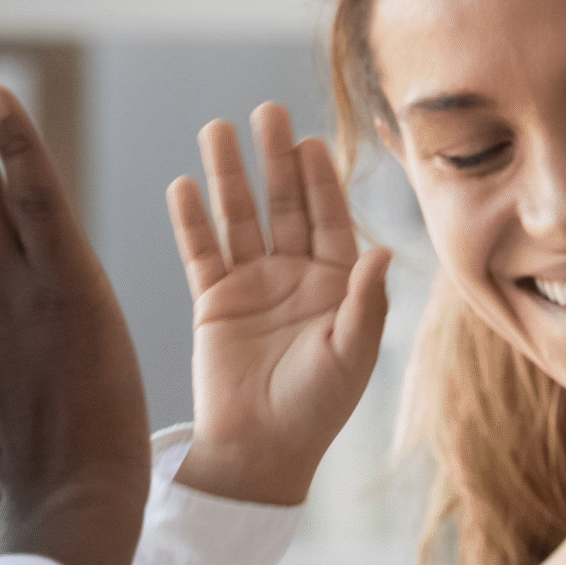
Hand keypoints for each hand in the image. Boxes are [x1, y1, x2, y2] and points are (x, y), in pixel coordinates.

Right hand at [168, 103, 390, 505]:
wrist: (260, 452)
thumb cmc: (315, 409)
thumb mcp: (350, 356)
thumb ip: (365, 302)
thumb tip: (381, 252)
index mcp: (336, 285)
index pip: (329, 219)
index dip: (320, 180)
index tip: (311, 141)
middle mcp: (295, 276)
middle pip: (284, 206)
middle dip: (275, 161)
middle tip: (267, 112)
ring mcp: (252, 285)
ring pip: (239, 218)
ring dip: (229, 175)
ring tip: (216, 130)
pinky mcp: (213, 302)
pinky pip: (200, 252)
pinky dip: (191, 220)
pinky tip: (184, 185)